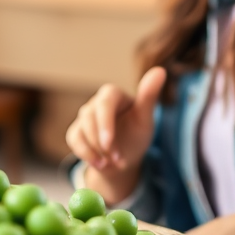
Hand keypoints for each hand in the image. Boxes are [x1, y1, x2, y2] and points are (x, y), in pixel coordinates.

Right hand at [65, 66, 165, 204]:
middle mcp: (96, 102)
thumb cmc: (136, 133)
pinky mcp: (76, 131)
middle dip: (100, 140)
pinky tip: (100, 164)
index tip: (109, 143)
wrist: (124, 158)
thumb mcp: (145, 119)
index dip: (105, 123)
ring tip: (113, 163)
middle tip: (115, 158)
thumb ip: (149, 96)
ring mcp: (84, 117)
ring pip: (81, 130)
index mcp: (113, 94)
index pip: (105, 103)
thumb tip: (160, 70)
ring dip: (95, 150)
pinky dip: (85, 154)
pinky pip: (74, 140)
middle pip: (89, 117)